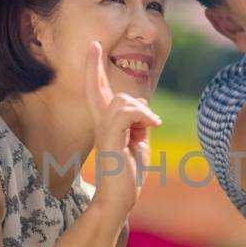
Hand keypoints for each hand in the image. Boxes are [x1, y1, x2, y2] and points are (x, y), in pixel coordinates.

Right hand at [84, 42, 160, 219]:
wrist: (118, 201)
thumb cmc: (128, 176)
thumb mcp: (138, 143)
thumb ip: (139, 124)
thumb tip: (144, 109)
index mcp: (107, 126)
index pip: (97, 93)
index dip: (93, 71)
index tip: (92, 48)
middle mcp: (100, 126)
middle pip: (97, 91)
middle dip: (93, 68)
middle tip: (93, 45)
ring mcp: (104, 133)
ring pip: (120, 101)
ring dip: (141, 109)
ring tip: (151, 124)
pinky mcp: (110, 141)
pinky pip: (126, 113)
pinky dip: (143, 116)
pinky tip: (153, 126)